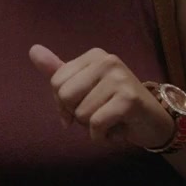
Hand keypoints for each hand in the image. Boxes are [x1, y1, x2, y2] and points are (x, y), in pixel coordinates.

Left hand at [29, 45, 173, 147]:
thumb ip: (57, 70)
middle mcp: (107, 60)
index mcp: (94, 56)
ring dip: (92, 126)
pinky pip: (96, 123)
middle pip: (65, 96)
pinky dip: (102, 135)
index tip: (83, 105)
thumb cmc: (114, 105)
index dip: (63, 103)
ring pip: (81, 113)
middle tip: (98, 113)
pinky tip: (116, 129)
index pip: (56, 83)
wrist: (153, 123)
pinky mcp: (129, 98)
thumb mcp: (83, 87)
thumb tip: (32, 50)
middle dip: (76, 115)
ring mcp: (119, 77)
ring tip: (111, 119)